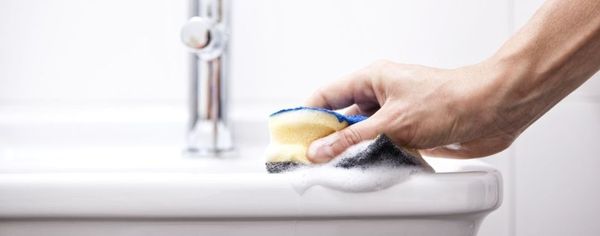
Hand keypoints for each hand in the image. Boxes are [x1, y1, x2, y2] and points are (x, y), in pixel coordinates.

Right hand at [305, 59, 522, 162]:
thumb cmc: (449, 99)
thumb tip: (321, 150)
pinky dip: (370, 156)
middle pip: (340, 117)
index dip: (307, 115)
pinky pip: (379, 145)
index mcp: (371, 79)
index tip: (293, 136)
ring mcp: (394, 114)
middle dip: (325, 137)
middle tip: (311, 158)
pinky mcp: (408, 132)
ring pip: (360, 134)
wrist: (492, 110)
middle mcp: (380, 95)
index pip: (327, 95)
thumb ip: (352, 139)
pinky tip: (364, 167)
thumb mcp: (391, 122)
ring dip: (349, 149)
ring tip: (336, 165)